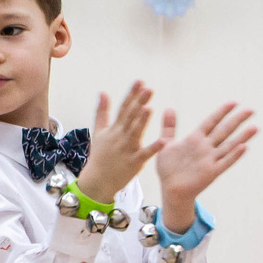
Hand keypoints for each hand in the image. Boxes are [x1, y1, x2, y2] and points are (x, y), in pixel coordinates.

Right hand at [82, 81, 163, 197]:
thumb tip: (103, 92)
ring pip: (135, 132)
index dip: (132, 94)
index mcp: (114, 128)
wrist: (98, 181)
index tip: (140, 81)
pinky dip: (154, 148)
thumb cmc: (100, 156)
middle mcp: (120, 136)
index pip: (124, 107)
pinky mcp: (134, 162)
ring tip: (149, 108)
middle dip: (139, 102)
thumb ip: (102, 111)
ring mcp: (127, 149)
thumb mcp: (98, 132)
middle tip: (148, 89)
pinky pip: (145, 154)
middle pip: (130, 117)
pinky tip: (164, 141)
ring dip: (142, 121)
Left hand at [153, 102, 255, 230]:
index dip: (222, 112)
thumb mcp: (166, 144)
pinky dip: (234, 155)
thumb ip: (169, 127)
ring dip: (242, 137)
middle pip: (224, 131)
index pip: (211, 122)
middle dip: (237, 120)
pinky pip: (225, 162)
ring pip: (229, 145)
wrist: (170, 190)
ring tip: (255, 127)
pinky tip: (244, 147)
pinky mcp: (211, 172)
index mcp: (195, 139)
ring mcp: (210, 159)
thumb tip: (170, 108)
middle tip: (251, 110)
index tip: (234, 102)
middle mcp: (206, 147)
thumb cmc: (169, 168)